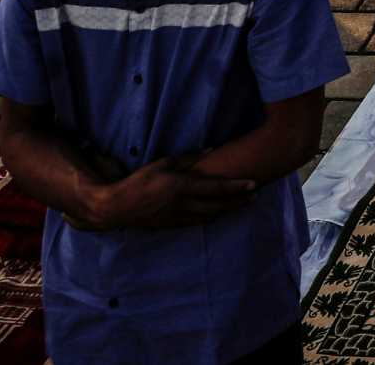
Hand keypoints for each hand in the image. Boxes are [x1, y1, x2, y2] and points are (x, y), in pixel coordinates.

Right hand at [88, 158, 256, 231]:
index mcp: (182, 187)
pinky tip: (219, 214)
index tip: (254, 184)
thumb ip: (189, 158)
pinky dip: (212, 217)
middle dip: (239, 201)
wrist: (118, 208)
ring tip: (242, 204)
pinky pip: (198, 222)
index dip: (237, 187)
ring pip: (211, 215)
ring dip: (228, 211)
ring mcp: (179, 217)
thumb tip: (211, 149)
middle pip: (219, 205)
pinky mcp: (173, 225)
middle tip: (255, 196)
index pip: (217, 188)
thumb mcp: (163, 163)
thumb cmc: (139, 181)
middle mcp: (184, 204)